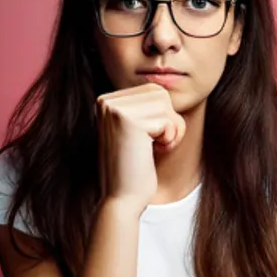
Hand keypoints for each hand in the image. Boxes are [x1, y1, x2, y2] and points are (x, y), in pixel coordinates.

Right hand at [96, 84, 185, 213]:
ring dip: (170, 131)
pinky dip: (169, 139)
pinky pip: (168, 120)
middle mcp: (106, 100)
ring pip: (166, 106)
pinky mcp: (128, 120)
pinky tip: (152, 152)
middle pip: (160, 94)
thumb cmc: (135, 169)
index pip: (153, 91)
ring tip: (153, 148)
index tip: (149, 139)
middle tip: (156, 144)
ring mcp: (115, 108)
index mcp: (106, 101)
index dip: (163, 116)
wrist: (122, 199)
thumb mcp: (140, 131)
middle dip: (168, 121)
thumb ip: (147, 107)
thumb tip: (168, 77)